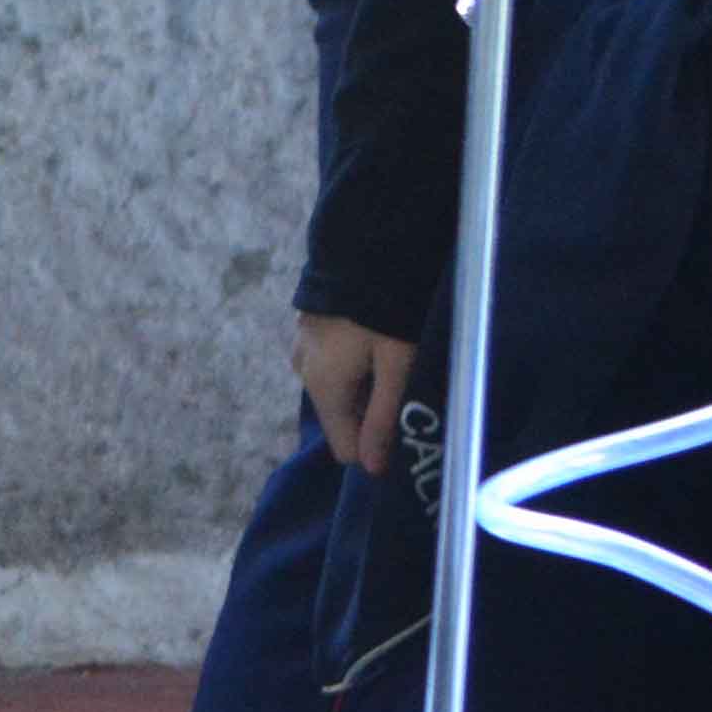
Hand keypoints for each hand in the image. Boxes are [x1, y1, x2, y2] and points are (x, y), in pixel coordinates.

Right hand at [293, 312, 414, 475]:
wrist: (364, 242)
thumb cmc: (385, 308)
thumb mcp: (396, 365)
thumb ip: (383, 418)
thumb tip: (370, 470)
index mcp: (323, 388)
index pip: (344, 448)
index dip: (376, 447)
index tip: (408, 427)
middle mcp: (303, 373)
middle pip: (342, 416)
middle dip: (372, 411)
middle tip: (409, 385)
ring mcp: (302, 348)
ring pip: (339, 388)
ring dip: (365, 383)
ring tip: (397, 358)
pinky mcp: (309, 328)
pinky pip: (333, 363)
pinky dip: (355, 361)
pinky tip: (376, 339)